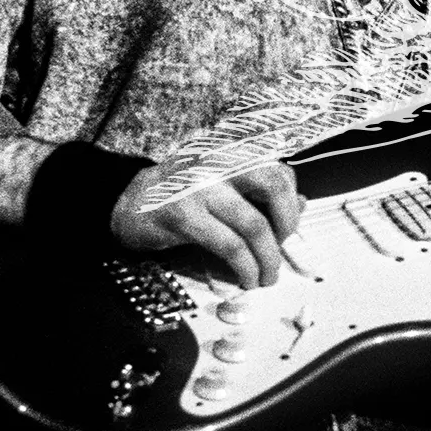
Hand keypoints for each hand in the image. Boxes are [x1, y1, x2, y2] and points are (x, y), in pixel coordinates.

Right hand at [109, 163, 300, 289]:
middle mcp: (219, 160)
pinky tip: (245, 279)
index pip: (279, 172)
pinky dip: (244, 267)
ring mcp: (200, 185)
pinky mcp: (183, 214)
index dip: (290, 207)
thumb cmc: (183, 196)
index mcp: (233, 151)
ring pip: (253, 224)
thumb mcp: (225, 187)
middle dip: (287, 225)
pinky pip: (228, 245)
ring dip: (267, 259)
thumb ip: (260, 193)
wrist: (128, 204)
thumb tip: (301, 203)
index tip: (284, 233)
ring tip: (265, 278)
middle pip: (273, 184)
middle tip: (280, 251)